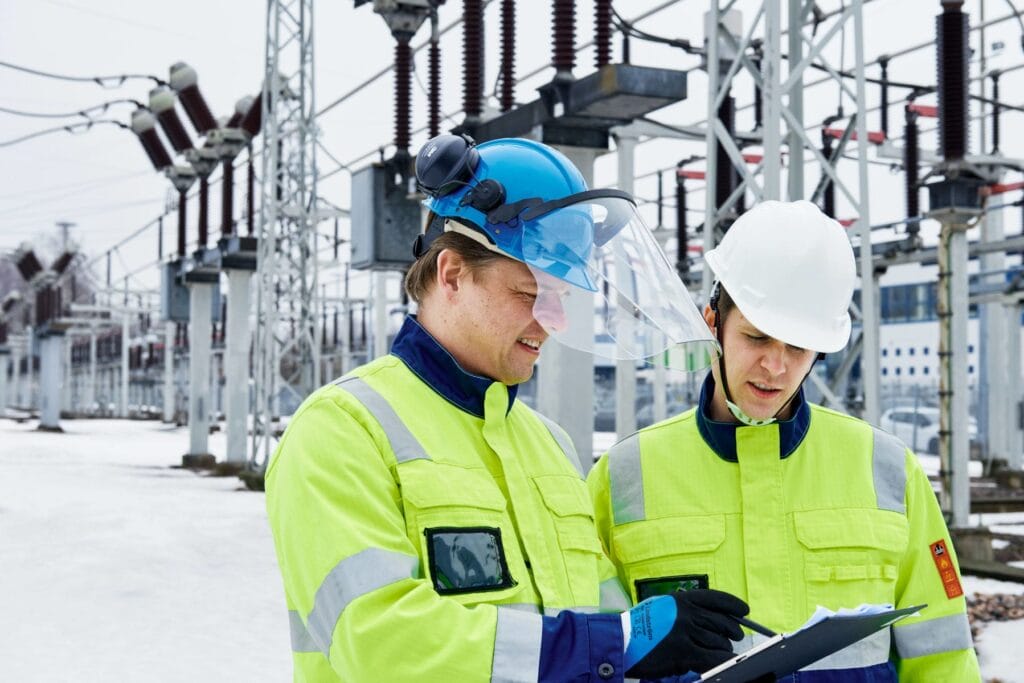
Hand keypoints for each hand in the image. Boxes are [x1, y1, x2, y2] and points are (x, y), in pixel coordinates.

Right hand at [623, 589, 748, 678]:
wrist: (622, 641)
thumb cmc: (639, 627)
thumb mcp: (662, 607)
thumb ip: (685, 609)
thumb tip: (710, 617)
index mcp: (681, 600)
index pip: (716, 599)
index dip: (733, 605)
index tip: (744, 610)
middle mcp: (687, 613)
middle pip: (723, 622)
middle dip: (732, 631)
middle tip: (734, 637)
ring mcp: (687, 633)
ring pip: (720, 642)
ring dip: (723, 649)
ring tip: (719, 652)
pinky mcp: (685, 653)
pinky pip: (714, 658)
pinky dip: (724, 661)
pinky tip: (727, 662)